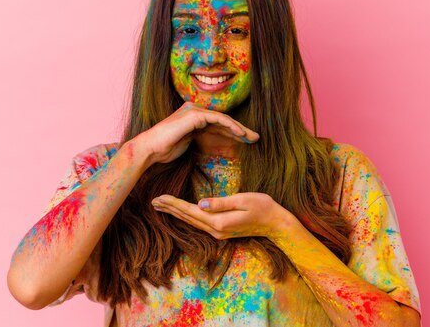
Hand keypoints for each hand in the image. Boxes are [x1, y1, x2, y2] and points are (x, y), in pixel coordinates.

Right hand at [137, 102, 259, 164]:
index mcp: (193, 116)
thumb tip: (212, 143)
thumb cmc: (165, 149)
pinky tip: (241, 133)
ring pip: (223, 118)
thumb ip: (199, 138)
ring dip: (240, 128)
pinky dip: (230, 126)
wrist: (150, 149)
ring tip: (252, 138)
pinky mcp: (194, 115)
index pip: (218, 123)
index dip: (233, 132)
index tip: (247, 141)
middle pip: (223, 120)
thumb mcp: (188, 143)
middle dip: (240, 130)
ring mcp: (194, 110)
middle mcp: (194, 110)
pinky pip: (217, 119)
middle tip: (256, 138)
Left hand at [151, 192, 291, 240]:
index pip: (190, 210)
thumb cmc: (262, 207)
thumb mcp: (243, 200)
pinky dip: (186, 217)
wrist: (276, 224)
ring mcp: (218, 233)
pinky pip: (198, 223)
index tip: (159, 197)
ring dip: (176, 214)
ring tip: (162, 206)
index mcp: (219, 221)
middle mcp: (215, 230)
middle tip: (153, 201)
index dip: (174, 204)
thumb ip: (221, 203)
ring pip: (191, 222)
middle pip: (187, 218)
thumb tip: (200, 203)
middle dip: (170, 209)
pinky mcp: (221, 231)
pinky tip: (181, 213)